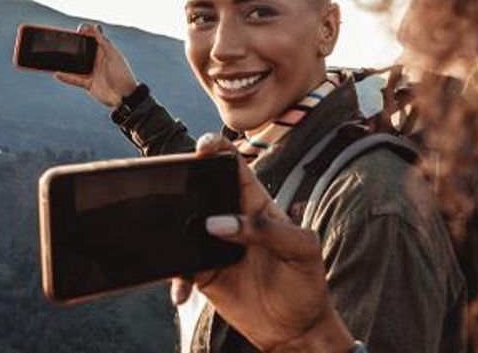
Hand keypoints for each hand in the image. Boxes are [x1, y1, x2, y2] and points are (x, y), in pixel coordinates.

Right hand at [53, 22, 138, 107]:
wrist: (125, 97)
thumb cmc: (122, 74)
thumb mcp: (113, 56)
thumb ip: (103, 42)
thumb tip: (94, 26)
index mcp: (104, 51)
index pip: (92, 38)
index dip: (85, 32)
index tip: (78, 30)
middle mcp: (96, 60)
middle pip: (81, 50)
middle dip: (72, 45)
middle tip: (61, 40)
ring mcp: (91, 72)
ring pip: (75, 64)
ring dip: (66, 61)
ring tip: (55, 56)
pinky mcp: (88, 83)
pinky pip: (74, 79)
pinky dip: (66, 77)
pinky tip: (56, 73)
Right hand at [172, 135, 354, 352]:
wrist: (296, 330)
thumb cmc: (306, 284)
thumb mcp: (302, 250)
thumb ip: (268, 230)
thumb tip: (219, 224)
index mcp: (257, 204)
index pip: (235, 167)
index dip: (218, 150)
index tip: (204, 147)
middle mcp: (232, 220)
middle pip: (201, 189)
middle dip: (184, 181)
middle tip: (173, 184)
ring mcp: (214, 245)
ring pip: (184, 224)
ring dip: (172, 229)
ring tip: (171, 243)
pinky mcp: (203, 272)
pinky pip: (180, 265)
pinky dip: (174, 275)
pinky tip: (181, 294)